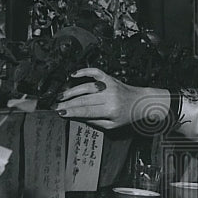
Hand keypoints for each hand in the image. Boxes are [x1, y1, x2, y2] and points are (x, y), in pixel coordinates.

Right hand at [53, 67, 168, 130]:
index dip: (71, 111)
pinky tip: (74, 74)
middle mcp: (109, 96)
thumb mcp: (112, 125)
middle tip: (55, 105)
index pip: (86, 110)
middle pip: (83, 99)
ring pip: (86, 86)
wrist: (142, 102)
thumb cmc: (128, 116)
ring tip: (61, 95)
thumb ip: (95, 122)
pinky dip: (84, 71)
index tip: (59, 112)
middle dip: (67, 102)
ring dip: (71, 91)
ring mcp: (109, 85)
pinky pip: (95, 72)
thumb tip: (78, 117)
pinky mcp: (110, 78)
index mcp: (109, 110)